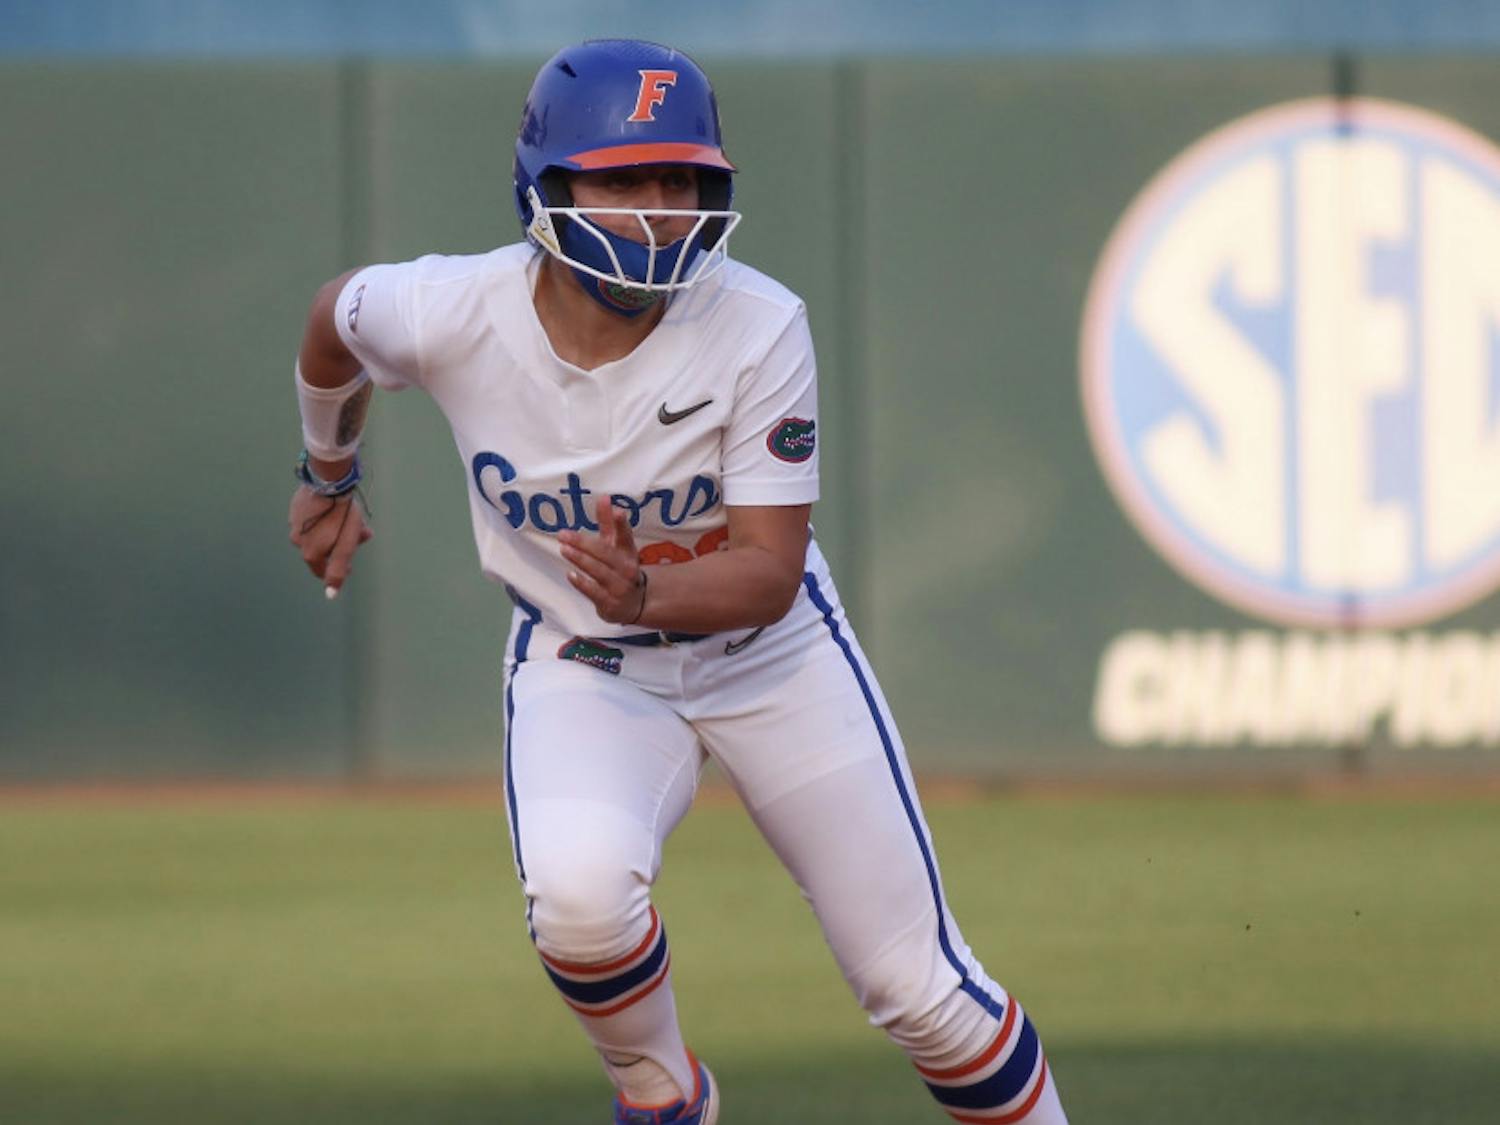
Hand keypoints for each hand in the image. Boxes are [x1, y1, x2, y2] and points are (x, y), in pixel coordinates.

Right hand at [288, 486, 371, 597]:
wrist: (329, 481)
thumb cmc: (342, 514)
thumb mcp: (346, 545)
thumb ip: (338, 570)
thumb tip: (330, 595)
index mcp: (310, 552)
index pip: (323, 570)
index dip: (339, 567)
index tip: (352, 558)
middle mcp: (297, 540)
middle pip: (322, 551)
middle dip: (340, 546)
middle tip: (359, 534)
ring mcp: (294, 523)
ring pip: (317, 534)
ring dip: (333, 531)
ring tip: (351, 519)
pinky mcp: (296, 508)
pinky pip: (312, 520)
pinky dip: (324, 518)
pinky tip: (335, 509)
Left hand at [558, 495, 646, 624]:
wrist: (633, 603)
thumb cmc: (620, 568)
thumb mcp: (616, 546)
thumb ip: (609, 523)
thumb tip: (605, 497)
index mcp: (628, 551)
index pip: (625, 535)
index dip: (621, 524)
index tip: (617, 511)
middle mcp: (626, 568)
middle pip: (605, 553)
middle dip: (584, 543)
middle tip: (563, 534)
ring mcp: (619, 586)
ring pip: (599, 571)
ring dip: (581, 560)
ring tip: (564, 549)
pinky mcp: (609, 602)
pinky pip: (594, 592)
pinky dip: (582, 583)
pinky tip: (570, 574)